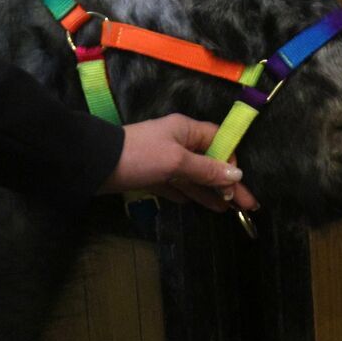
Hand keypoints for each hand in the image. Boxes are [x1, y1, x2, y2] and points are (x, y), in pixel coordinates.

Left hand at [101, 114, 259, 213]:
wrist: (95, 165)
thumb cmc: (140, 156)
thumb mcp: (177, 161)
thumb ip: (207, 169)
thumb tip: (237, 175)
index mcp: (187, 130)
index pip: (220, 140)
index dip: (231, 159)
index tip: (236, 180)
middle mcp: (179, 143)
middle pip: (210, 162)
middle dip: (228, 183)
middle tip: (247, 205)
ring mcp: (164, 160)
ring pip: (194, 177)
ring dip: (210, 192)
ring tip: (228, 210)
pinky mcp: (152, 175)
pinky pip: (177, 185)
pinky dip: (189, 194)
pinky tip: (199, 204)